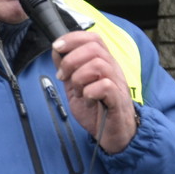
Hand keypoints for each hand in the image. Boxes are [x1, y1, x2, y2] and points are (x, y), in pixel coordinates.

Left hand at [52, 31, 137, 153]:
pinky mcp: (118, 100)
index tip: (56, 47)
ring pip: (98, 65)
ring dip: (79, 78)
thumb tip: (57, 51)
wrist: (112, 135)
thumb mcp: (76, 86)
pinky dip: (89, 93)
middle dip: (70, 60)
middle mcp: (112, 69)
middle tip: (63, 77)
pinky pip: (105, 86)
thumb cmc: (97, 110)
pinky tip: (87, 101)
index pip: (93, 38)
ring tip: (77, 92)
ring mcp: (117, 83)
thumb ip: (68, 70)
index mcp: (103, 63)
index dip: (73, 38)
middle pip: (94, 47)